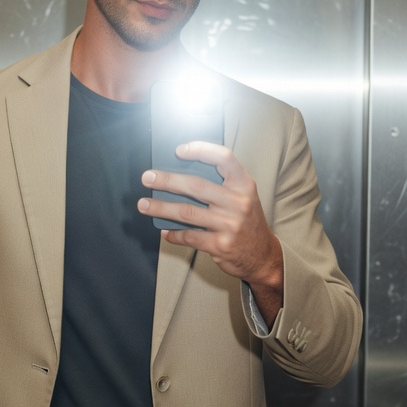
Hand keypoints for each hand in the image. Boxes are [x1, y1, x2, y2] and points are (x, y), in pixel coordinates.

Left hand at [138, 141, 283, 325]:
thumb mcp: (243, 197)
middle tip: (148, 178)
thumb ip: (221, 185)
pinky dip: (173, 234)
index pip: (224, 158)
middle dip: (167, 180)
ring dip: (161, 208)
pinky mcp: (220, 245)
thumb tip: (180, 175)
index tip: (179, 150)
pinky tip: (164, 230)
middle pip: (196, 185)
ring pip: (187, 212)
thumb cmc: (247, 221)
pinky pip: (189, 236)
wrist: (262, 256)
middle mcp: (238, 203)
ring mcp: (229, 225)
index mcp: (244, 185)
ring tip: (144, 205)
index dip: (200, 150)